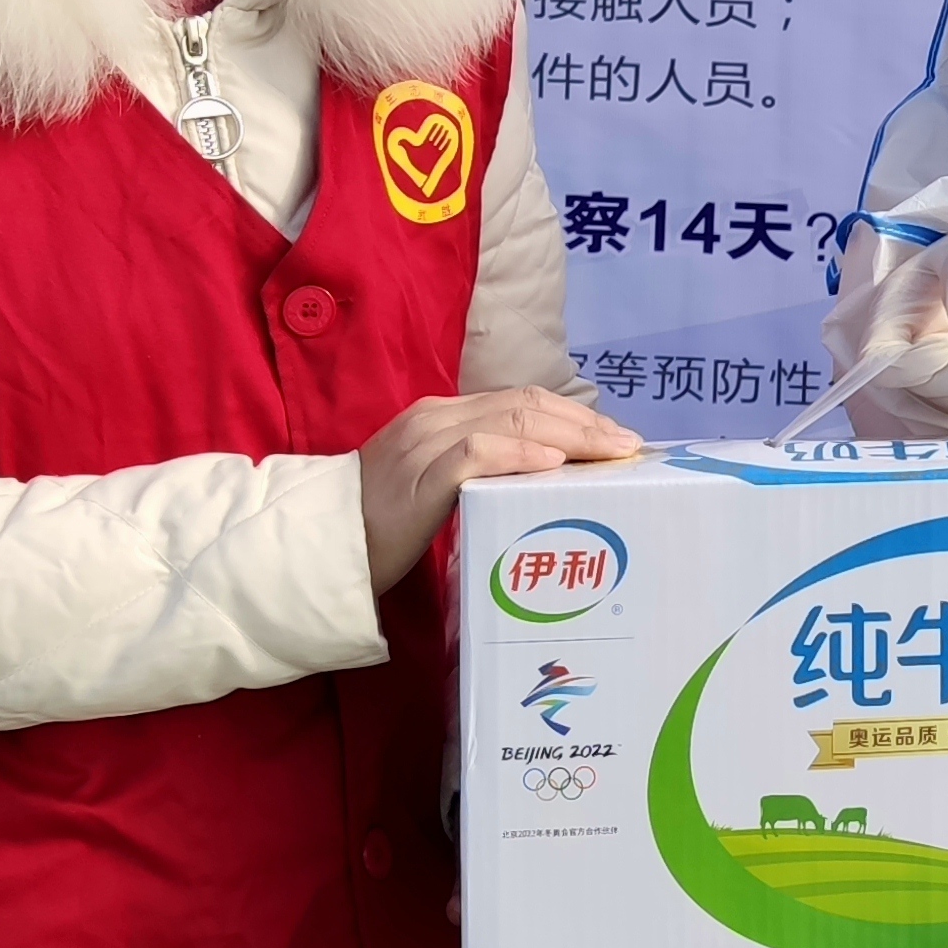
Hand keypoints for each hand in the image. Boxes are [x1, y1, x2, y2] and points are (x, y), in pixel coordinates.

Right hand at [359, 389, 638, 591]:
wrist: (318, 546)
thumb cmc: (379, 526)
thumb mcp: (435, 487)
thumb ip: (478, 473)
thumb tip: (542, 483)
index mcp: (442, 416)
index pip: (521, 401)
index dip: (573, 415)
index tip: (615, 438)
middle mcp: (437, 418)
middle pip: (526, 405)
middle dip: (585, 424)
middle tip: (629, 446)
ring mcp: (426, 442)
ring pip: (512, 420)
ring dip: (569, 436)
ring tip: (609, 454)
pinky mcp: (419, 475)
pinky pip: (478, 453)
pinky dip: (521, 455)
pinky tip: (554, 466)